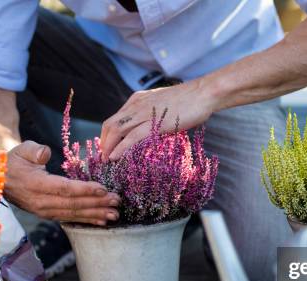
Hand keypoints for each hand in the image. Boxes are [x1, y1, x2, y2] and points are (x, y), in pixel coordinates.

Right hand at [4, 141, 119, 224]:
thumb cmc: (14, 161)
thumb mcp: (21, 150)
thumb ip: (33, 150)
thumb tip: (44, 152)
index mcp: (35, 185)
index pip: (64, 189)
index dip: (84, 190)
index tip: (103, 189)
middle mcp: (40, 202)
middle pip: (73, 204)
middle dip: (97, 203)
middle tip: (117, 201)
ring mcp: (44, 211)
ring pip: (74, 214)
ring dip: (96, 214)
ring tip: (115, 214)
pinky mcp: (48, 215)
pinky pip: (70, 219)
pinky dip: (87, 220)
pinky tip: (102, 221)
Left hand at [100, 78, 217, 160]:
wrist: (203, 94)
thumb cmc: (189, 101)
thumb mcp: (164, 105)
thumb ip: (153, 114)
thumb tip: (150, 129)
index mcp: (137, 99)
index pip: (114, 118)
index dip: (107, 135)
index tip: (107, 148)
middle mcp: (136, 104)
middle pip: (111, 124)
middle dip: (104, 143)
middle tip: (103, 157)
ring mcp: (145, 113)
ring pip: (117, 131)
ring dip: (108, 147)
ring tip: (106, 161)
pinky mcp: (155, 123)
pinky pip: (132, 137)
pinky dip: (121, 148)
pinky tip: (115, 157)